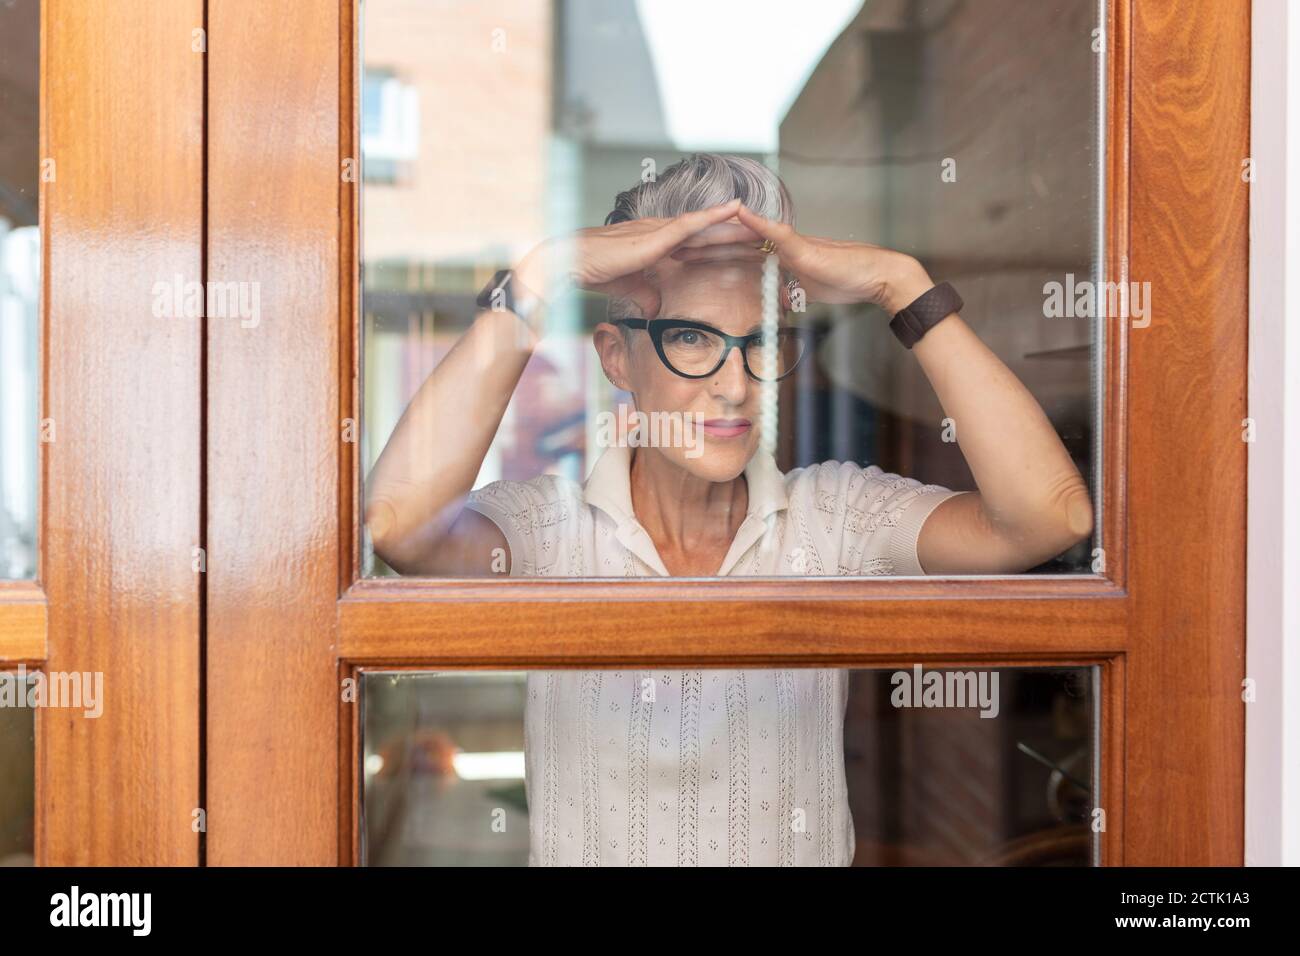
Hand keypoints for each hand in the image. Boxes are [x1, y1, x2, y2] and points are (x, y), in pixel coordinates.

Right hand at [512, 199, 761, 325]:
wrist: (573, 262)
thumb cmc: (595, 270)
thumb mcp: (629, 287)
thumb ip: (645, 294)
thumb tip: (657, 309)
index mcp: (656, 243)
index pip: (695, 243)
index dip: (719, 244)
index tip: (743, 248)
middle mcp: (661, 231)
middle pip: (706, 232)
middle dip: (734, 232)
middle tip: (763, 233)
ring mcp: (659, 230)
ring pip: (705, 225)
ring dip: (733, 222)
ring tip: (760, 220)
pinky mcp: (656, 234)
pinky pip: (691, 222)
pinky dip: (714, 215)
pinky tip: (735, 208)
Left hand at [669, 204, 934, 314]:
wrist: (877, 277)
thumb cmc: (848, 284)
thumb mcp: (809, 292)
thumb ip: (792, 291)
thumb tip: (781, 301)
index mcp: (777, 258)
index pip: (735, 255)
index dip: (708, 255)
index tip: (681, 258)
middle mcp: (780, 245)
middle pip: (733, 242)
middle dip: (701, 244)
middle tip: (669, 244)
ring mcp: (790, 243)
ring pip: (747, 235)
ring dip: (718, 233)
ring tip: (689, 231)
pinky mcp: (803, 246)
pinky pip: (777, 232)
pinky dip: (758, 223)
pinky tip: (738, 213)